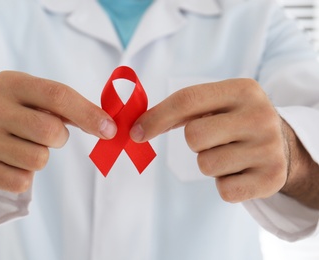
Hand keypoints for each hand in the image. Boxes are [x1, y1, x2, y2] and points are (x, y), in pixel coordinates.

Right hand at [0, 71, 116, 192]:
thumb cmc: (20, 112)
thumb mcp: (39, 98)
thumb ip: (71, 107)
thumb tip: (107, 126)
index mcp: (11, 83)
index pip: (57, 95)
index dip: (88, 114)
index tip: (109, 130)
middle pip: (50, 131)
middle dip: (60, 138)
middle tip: (49, 135)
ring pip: (38, 160)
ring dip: (42, 157)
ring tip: (27, 146)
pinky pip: (22, 182)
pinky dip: (26, 176)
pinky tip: (14, 162)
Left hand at [130, 78, 288, 202]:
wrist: (282, 144)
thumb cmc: (235, 121)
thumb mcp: (217, 104)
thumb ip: (180, 110)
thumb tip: (138, 127)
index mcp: (243, 90)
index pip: (188, 99)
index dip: (157, 117)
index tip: (135, 133)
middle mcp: (260, 116)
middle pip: (194, 136)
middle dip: (195, 143)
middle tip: (214, 139)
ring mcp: (269, 148)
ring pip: (206, 165)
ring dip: (209, 164)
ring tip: (230, 154)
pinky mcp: (272, 178)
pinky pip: (224, 190)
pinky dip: (224, 184)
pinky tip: (240, 171)